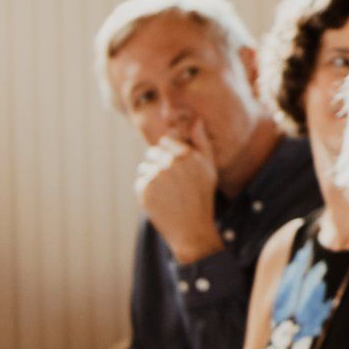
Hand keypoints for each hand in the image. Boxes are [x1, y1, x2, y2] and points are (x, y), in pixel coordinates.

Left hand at [135, 118, 222, 263]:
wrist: (192, 228)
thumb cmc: (201, 196)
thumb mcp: (209, 167)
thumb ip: (201, 142)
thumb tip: (196, 119)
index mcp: (188, 154)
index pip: (166, 142)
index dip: (169, 155)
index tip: (175, 169)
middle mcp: (171, 162)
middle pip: (152, 153)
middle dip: (158, 165)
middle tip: (171, 184)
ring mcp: (157, 175)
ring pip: (144, 168)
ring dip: (151, 178)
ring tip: (166, 194)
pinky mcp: (144, 189)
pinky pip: (139, 183)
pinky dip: (146, 192)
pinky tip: (160, 201)